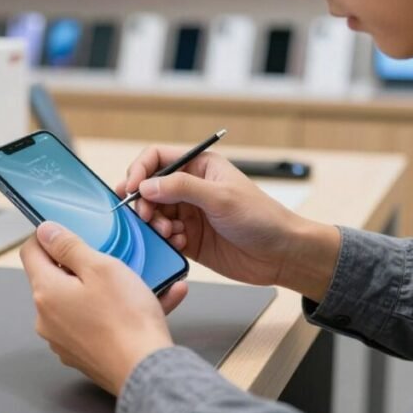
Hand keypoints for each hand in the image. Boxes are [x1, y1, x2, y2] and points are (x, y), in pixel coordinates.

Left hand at [19, 221, 188, 395]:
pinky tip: (153, 301)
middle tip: (112, 259)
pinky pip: (96, 322)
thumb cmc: (126, 320)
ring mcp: (64, 339)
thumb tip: (46, 232)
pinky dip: (116, 311)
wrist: (146, 370)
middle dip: (82, 265)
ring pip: (80, 301)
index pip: (30, 252)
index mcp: (46, 291)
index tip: (67, 233)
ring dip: (105, 289)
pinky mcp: (83, 353)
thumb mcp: (100, 267)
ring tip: (142, 281)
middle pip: (56, 277)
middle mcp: (47, 318)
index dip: (48, 236)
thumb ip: (69, 246)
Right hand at [119, 147, 340, 301]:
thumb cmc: (262, 218)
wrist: (281, 254)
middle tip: (146, 216)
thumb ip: (182, 187)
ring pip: (153, 214)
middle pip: (149, 188)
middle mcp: (191, 187)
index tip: (131, 187)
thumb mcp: (221, 197)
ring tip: (168, 232)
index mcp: (200, 166)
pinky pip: (163, 236)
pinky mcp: (188, 238)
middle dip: (143, 202)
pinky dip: (164, 240)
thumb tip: (147, 185)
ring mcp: (189, 213)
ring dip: (153, 223)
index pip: (157, 158)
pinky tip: (179, 243)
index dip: (139, 170)